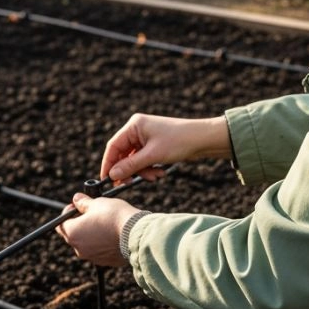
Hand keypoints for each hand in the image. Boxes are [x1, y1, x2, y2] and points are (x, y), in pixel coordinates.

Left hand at [56, 193, 139, 267]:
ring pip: (87, 244)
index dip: (68, 213)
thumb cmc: (114, 216)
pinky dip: (102, 243)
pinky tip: (112, 233)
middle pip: (73, 235)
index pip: (61, 223)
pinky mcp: (106, 262)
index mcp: (73, 233)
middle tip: (91, 213)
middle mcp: (79, 249)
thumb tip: (76, 199)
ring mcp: (92, 257)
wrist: (135, 233)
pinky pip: (99, 251)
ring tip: (104, 223)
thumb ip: (83, 202)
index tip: (77, 206)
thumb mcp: (97, 203)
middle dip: (79, 224)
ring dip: (91, 234)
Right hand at [101, 113, 231, 184]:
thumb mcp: (153, 156)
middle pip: (123, 154)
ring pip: (134, 159)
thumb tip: (112, 174)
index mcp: (134, 125)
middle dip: (129, 170)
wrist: (203, 139)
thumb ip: (131, 165)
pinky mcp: (153, 145)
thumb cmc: (178, 142)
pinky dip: (149, 168)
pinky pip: (144, 160)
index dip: (108, 163)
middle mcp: (137, 129)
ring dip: (142, 171)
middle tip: (129, 183)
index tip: (106, 179)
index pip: (113, 146)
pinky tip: (160, 173)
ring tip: (155, 176)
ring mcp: (146, 137)